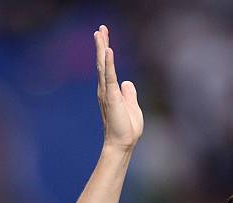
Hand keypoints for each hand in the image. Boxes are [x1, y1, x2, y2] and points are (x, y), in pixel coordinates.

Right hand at [94, 25, 142, 151]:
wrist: (123, 143)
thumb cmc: (127, 128)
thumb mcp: (132, 106)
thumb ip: (129, 93)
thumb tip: (127, 82)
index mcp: (110, 91)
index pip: (107, 67)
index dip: (106, 51)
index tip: (105, 36)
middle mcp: (105, 89)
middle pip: (102, 62)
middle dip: (101, 44)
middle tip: (100, 29)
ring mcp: (107, 92)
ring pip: (103, 66)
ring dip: (102, 49)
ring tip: (100, 33)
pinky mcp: (111, 97)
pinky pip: (109, 76)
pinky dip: (109, 63)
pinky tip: (108, 50)